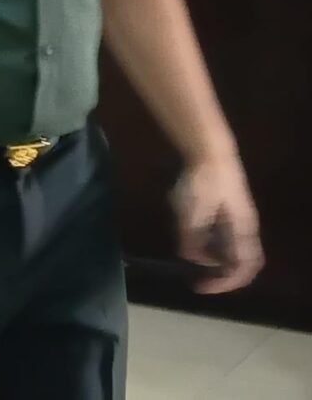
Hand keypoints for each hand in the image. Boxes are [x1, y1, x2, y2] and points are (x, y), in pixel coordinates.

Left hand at [172, 156, 262, 293]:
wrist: (210, 150)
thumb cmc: (203, 181)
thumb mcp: (192, 211)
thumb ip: (192, 237)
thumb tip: (193, 259)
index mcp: (242, 231)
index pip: (243, 268)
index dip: (225, 283)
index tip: (202, 287)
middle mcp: (246, 228)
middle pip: (242, 261)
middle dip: (222, 274)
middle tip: (200, 279)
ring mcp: (239, 218)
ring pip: (232, 248)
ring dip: (215, 257)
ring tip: (192, 256)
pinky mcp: (229, 209)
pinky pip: (224, 235)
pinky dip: (211, 243)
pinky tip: (191, 236)